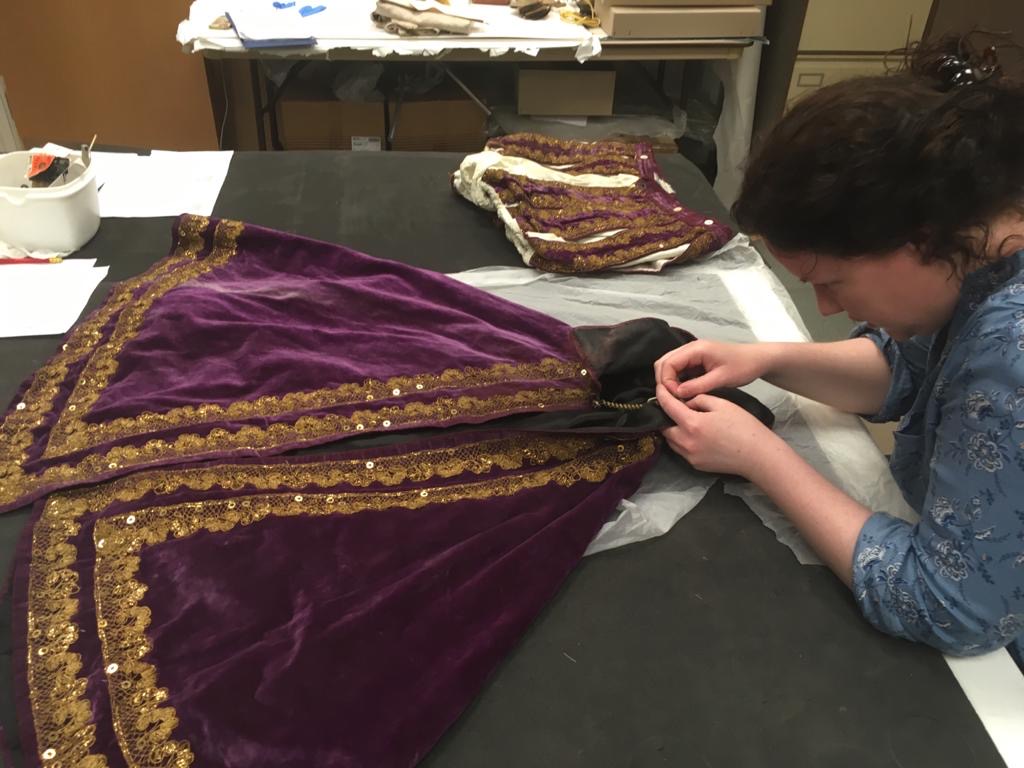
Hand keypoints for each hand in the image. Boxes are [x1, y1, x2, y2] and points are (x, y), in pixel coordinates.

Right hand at [654, 340, 772, 399]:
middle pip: (664, 362)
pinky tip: (684, 392)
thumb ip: (698, 386)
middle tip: (673, 398)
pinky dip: (677, 380)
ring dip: (669, 380)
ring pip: (670, 365)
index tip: (675, 397)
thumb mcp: (721, 379)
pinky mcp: (696, 360)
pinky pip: (679, 368)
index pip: (668, 363)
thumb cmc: (743, 367)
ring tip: (678, 396)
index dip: (667, 381)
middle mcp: (690, 348)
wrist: (758, 360)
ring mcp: (692, 353)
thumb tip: (676, 394)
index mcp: (696, 349)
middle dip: (664, 380)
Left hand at [655, 383, 778, 478]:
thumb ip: (699, 400)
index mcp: (692, 424)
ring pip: (671, 441)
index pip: (668, 407)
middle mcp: (686, 443)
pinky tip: (694, 434)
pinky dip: (682, 441)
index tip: (659, 389)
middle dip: (666, 416)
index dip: (661, 396)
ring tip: (684, 420)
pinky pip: (681, 451)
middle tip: (674, 407)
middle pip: (664, 428)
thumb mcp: (722, 404)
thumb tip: (687, 403)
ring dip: (673, 430)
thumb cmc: (743, 427)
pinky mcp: (696, 465)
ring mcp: (690, 456)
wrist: (757, 456)